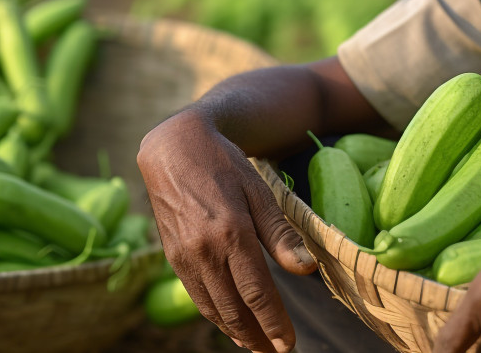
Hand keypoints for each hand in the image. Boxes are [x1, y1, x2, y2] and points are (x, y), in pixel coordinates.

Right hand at [138, 108, 316, 352]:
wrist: (174, 148)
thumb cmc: (224, 164)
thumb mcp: (259, 191)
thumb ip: (280, 235)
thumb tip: (307, 271)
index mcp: (231, 233)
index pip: (258, 293)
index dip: (275, 323)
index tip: (289, 344)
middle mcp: (205, 251)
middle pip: (235, 309)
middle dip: (258, 337)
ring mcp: (185, 257)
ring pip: (213, 309)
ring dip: (236, 333)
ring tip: (257, 346)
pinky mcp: (172, 258)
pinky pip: (196, 297)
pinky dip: (215, 317)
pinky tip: (230, 324)